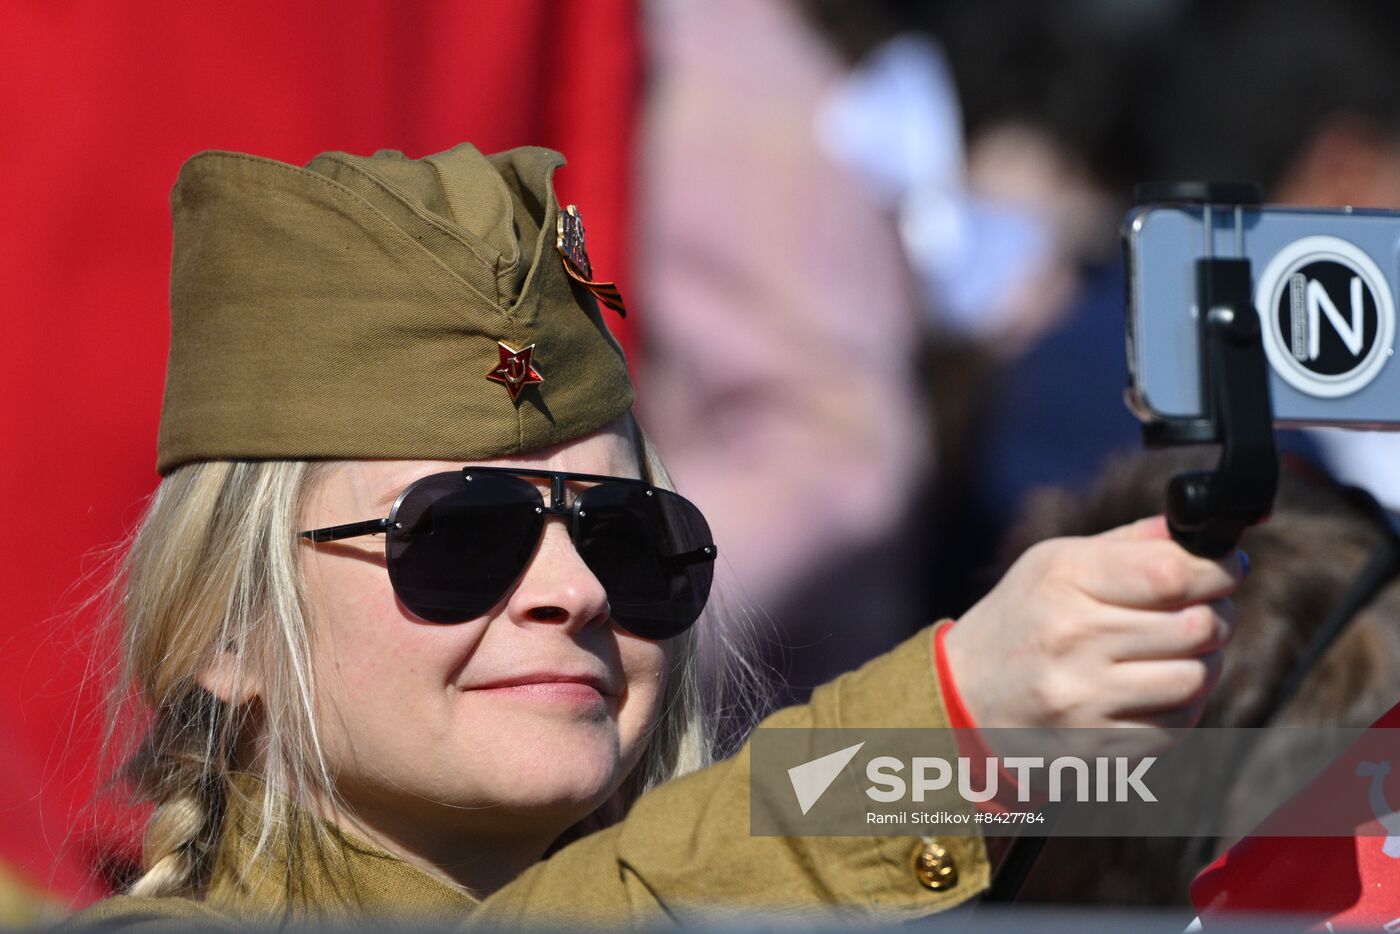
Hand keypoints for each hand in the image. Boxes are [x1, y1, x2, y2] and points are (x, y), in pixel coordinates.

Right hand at [944, 516, 1242, 735]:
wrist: (963, 695)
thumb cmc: (1021, 618)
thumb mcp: (1054, 564)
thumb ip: (1129, 543)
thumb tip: (1205, 530)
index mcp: (1063, 579)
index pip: (1172, 572)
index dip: (1219, 569)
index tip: (1228, 568)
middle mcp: (1072, 637)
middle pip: (1196, 625)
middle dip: (1217, 615)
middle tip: (1205, 611)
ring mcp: (1084, 698)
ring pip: (1196, 678)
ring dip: (1204, 663)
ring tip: (1181, 652)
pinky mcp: (1095, 745)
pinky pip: (1178, 724)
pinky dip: (1183, 705)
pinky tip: (1157, 689)